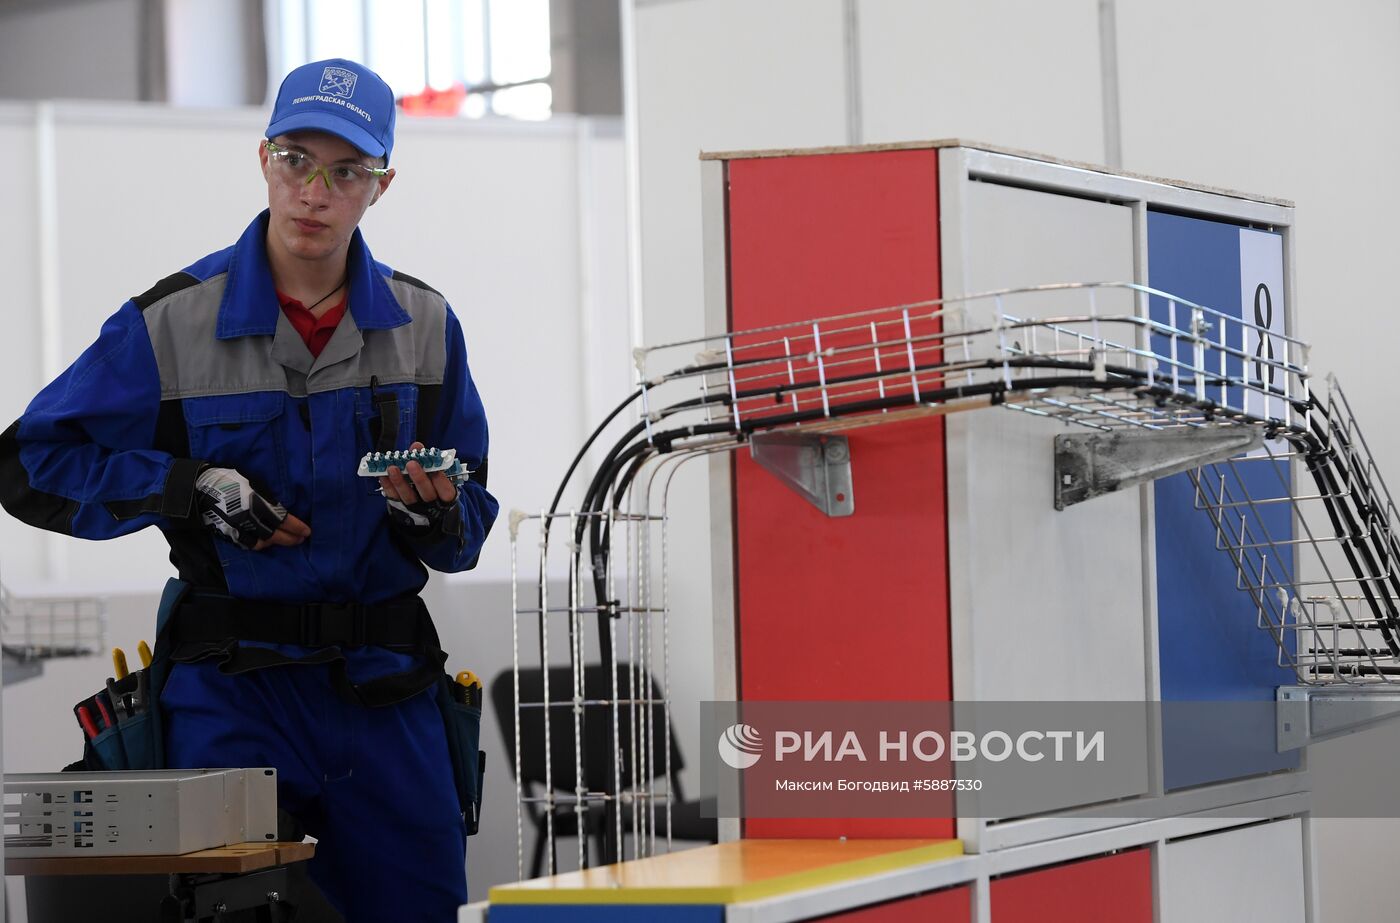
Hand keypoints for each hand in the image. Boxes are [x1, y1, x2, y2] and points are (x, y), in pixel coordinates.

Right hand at [193, 466, 309, 550]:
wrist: (199, 489)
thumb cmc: (228, 479)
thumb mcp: (252, 483)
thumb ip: (267, 498)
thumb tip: (280, 507)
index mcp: (258, 504)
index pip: (284, 520)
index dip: (297, 528)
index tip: (307, 531)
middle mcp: (250, 520)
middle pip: (276, 535)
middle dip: (291, 539)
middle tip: (300, 540)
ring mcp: (239, 529)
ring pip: (263, 544)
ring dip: (275, 543)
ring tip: (283, 540)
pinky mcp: (229, 535)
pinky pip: (247, 545)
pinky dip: (258, 545)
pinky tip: (264, 541)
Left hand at [378, 441, 457, 505]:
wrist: (423, 506)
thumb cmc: (432, 483)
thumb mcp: (435, 472)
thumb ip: (426, 459)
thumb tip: (417, 446)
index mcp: (445, 496)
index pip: (446, 491)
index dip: (440, 480)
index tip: (435, 467)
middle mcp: (431, 504)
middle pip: (427, 493)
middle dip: (419, 478)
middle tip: (411, 464)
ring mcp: (415, 507)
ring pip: (408, 496)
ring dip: (399, 481)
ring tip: (392, 468)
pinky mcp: (400, 507)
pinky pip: (393, 497)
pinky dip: (388, 486)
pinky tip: (383, 475)